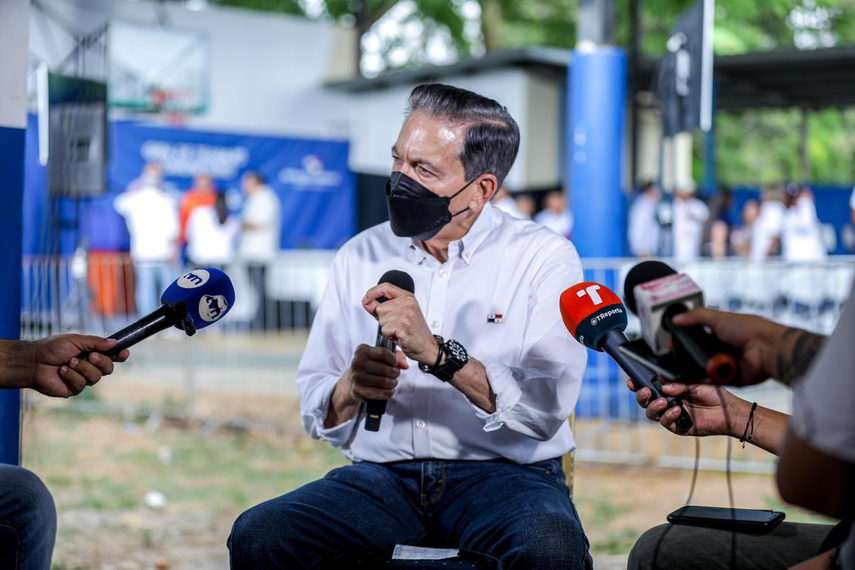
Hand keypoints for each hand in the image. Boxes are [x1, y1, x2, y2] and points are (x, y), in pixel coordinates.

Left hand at [31, 335, 129, 397]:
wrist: (33, 361)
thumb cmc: (52, 348)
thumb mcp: (75, 340)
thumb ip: (95, 342)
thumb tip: (114, 343)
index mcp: (92, 353)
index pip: (112, 356)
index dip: (120, 355)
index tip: (125, 352)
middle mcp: (90, 367)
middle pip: (109, 368)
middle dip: (101, 362)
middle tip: (89, 356)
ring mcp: (82, 379)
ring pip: (96, 377)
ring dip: (82, 368)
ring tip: (68, 363)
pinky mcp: (73, 389)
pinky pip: (82, 384)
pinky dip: (72, 376)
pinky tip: (62, 371)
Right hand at [344, 344, 408, 403]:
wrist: (353, 380)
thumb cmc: (371, 365)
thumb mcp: (380, 356)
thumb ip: (396, 356)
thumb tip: (404, 365)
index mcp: (362, 350)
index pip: (383, 353)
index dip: (394, 360)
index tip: (395, 364)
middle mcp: (357, 362)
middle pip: (385, 369)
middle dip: (395, 373)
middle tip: (396, 374)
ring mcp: (356, 376)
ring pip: (384, 382)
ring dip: (393, 383)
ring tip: (393, 382)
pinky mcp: (357, 389)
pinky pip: (380, 393)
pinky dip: (389, 392)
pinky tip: (390, 390)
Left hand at [363, 284, 438, 364]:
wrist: (426, 346)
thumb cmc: (413, 332)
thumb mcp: (397, 315)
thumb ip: (382, 308)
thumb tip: (367, 302)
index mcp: (407, 297)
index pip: (385, 287)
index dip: (373, 292)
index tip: (367, 298)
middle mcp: (407, 303)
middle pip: (380, 308)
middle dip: (384, 320)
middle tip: (397, 325)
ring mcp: (406, 313)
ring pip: (381, 320)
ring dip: (387, 329)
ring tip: (399, 331)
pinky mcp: (404, 325)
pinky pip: (385, 330)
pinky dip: (390, 336)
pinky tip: (400, 336)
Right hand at [627, 379, 740, 436]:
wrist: (728, 411)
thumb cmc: (714, 394)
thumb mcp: (695, 383)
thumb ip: (678, 384)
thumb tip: (663, 387)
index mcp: (669, 389)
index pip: (649, 386)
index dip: (638, 384)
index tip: (632, 381)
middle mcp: (667, 402)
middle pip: (645, 401)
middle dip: (641, 396)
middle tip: (645, 391)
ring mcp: (671, 415)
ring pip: (651, 413)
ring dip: (653, 406)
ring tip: (662, 401)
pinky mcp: (677, 427)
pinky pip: (666, 422)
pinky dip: (668, 416)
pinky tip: (677, 411)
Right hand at [671, 308, 785, 385]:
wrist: (767, 349)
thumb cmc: (748, 329)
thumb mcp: (718, 317)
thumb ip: (696, 317)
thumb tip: (676, 318)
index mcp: (720, 334)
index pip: (697, 338)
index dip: (684, 341)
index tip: (671, 344)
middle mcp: (722, 349)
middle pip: (697, 355)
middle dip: (685, 357)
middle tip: (671, 360)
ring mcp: (725, 365)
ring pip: (702, 369)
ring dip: (691, 370)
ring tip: (675, 372)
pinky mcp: (728, 379)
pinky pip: (710, 381)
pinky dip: (701, 380)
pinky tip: (688, 380)